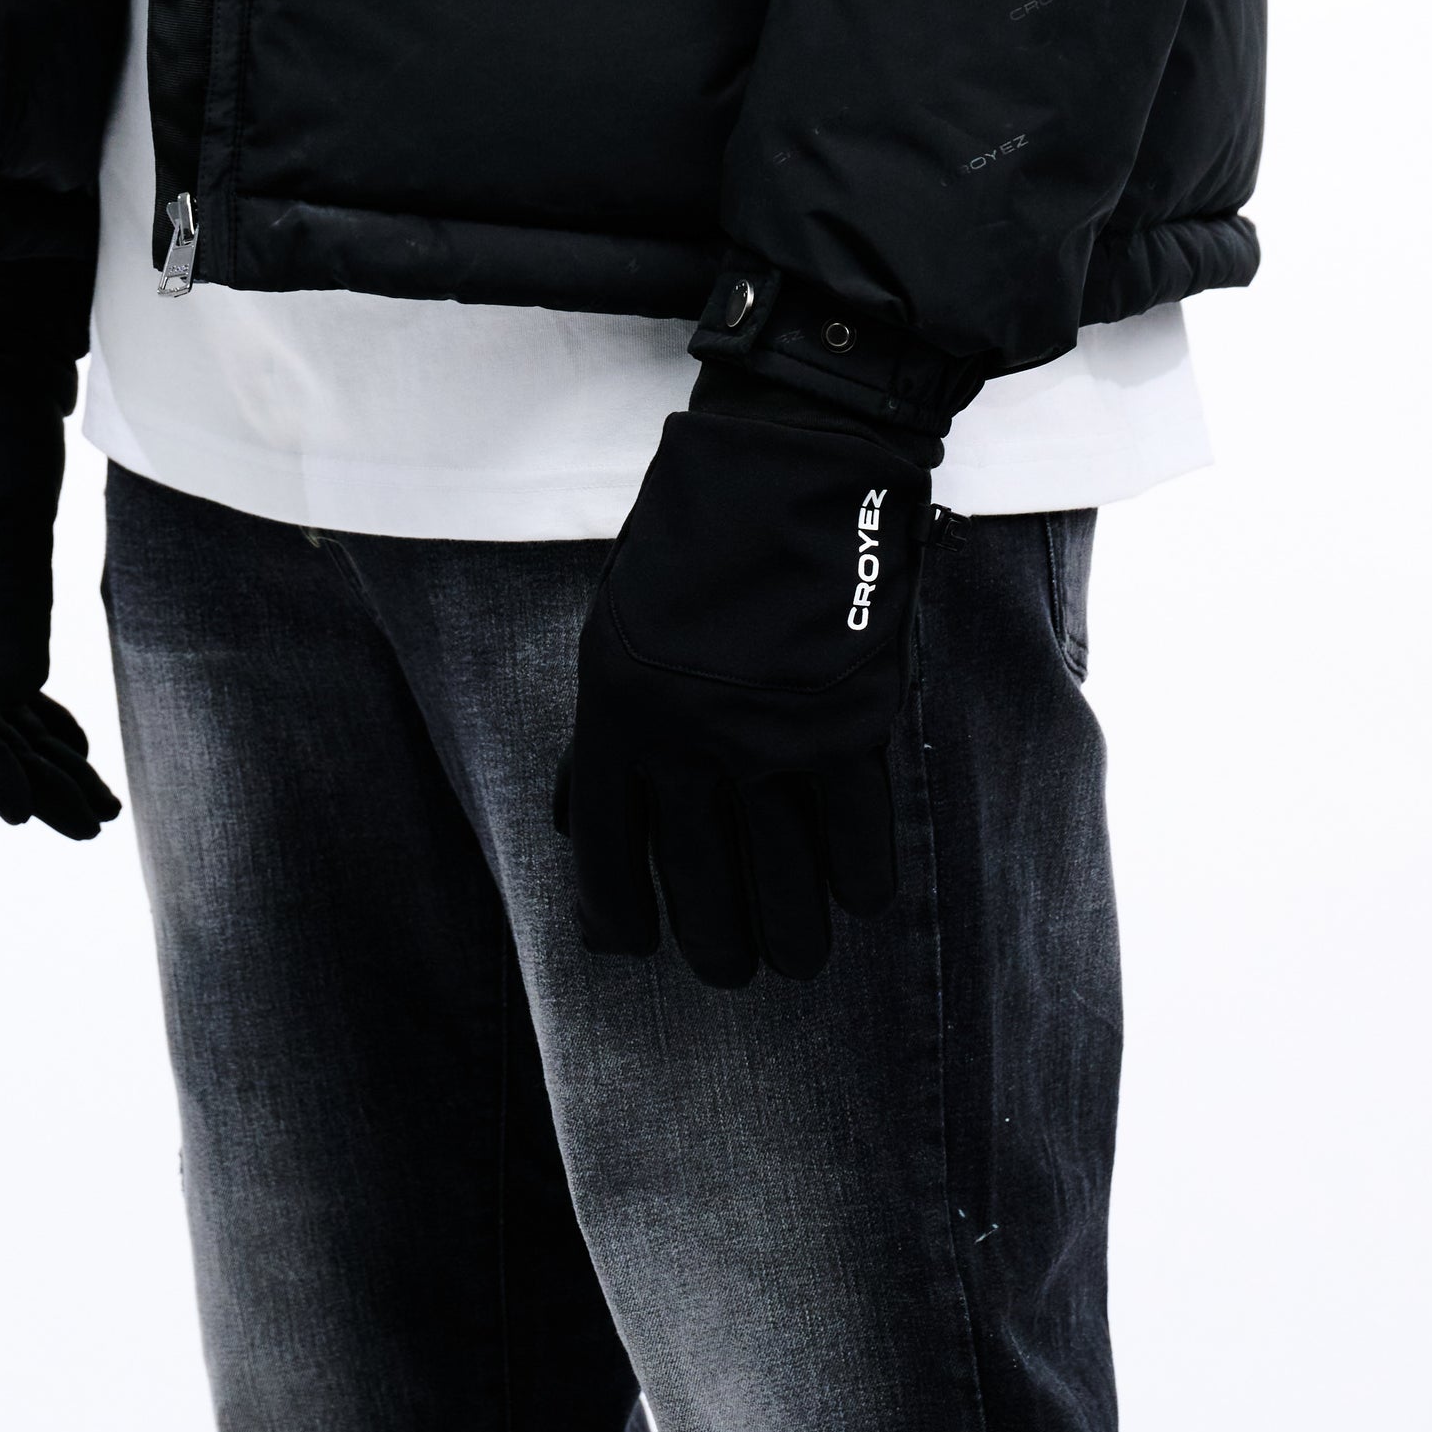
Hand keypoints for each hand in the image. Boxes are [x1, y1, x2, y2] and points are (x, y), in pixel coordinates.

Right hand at [0, 347, 120, 839]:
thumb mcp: (13, 510)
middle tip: (91, 824)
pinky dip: (36, 711)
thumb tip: (11, 697)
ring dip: (39, 752)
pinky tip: (71, 747)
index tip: (24, 809)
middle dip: (26, 774)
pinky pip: (0, 670)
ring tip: (97, 805)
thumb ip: (12, 603)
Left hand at [557, 408, 933, 985]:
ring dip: (791, 934)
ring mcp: (766, 741)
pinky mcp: (847, 729)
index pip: (607, 846)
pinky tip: (858, 898)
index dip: (621, 911)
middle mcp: (682, 741)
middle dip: (717, 942)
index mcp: (614, 711)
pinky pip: (854, 841)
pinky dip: (858, 881)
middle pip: (697, 880)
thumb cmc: (697, 537)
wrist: (790, 460)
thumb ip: (603, 726)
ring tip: (798, 959)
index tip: (636, 947)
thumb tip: (573, 817)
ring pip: (780, 880)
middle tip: (735, 972)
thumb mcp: (616, 627)